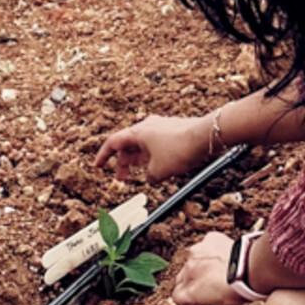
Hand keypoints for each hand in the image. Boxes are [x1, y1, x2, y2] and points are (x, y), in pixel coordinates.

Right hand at [94, 114, 210, 182]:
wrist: (206, 136)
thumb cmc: (180, 149)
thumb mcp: (158, 171)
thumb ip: (148, 176)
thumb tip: (150, 177)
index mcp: (137, 132)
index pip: (113, 142)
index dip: (103, 156)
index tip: (98, 166)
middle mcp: (147, 126)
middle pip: (128, 144)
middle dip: (123, 162)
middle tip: (122, 178)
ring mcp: (161, 127)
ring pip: (143, 145)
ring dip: (139, 160)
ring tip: (139, 175)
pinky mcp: (173, 130)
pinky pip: (156, 145)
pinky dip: (152, 156)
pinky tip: (157, 168)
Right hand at [170, 231, 243, 304]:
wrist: (251, 267)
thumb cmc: (240, 289)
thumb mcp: (219, 303)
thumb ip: (204, 298)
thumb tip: (201, 297)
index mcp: (190, 291)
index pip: (177, 296)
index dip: (187, 300)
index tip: (195, 300)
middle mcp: (188, 270)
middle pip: (182, 277)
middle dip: (191, 281)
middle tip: (206, 284)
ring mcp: (197, 252)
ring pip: (192, 259)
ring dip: (200, 264)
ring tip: (217, 268)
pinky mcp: (208, 239)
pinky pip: (206, 245)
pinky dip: (212, 250)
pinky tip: (223, 255)